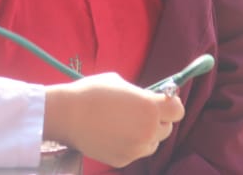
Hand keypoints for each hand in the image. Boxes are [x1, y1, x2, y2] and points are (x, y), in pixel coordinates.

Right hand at [43, 72, 183, 167]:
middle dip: (156, 120)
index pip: (178, 110)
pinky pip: (134, 151)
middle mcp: (148, 131)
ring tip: (121, 124)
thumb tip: (147, 99)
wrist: (65, 114)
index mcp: (150, 108)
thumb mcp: (118, 82)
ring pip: (152, 143)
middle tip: (137, 112)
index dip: (170, 105)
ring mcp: (136, 148)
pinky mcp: (123, 159)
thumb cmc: (90, 92)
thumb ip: (139, 93)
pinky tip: (110, 133)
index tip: (160, 101)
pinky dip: (128, 144)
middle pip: (167, 128)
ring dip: (144, 134)